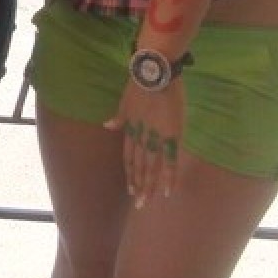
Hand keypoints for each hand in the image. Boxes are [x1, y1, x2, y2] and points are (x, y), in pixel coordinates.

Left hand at [104, 79, 184, 207]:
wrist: (153, 74)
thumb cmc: (139, 84)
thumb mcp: (124, 102)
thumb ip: (118, 118)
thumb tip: (107, 125)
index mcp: (130, 130)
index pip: (129, 158)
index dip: (130, 174)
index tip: (131, 188)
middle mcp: (140, 138)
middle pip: (139, 167)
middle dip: (138, 186)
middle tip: (139, 204)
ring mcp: (155, 138)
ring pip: (151, 168)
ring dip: (149, 186)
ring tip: (148, 202)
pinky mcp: (171, 136)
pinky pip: (169, 161)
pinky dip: (168, 177)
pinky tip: (168, 191)